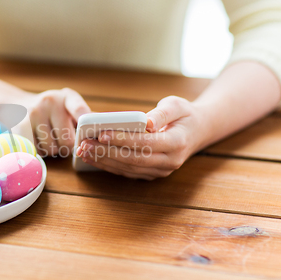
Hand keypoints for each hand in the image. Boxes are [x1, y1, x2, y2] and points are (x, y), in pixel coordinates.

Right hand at [21, 88, 90, 156]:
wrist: (19, 105)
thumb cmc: (52, 110)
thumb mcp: (68, 106)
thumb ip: (84, 117)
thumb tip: (104, 128)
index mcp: (66, 97)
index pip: (78, 108)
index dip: (85, 120)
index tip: (90, 129)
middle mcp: (49, 102)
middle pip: (67, 140)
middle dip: (66, 146)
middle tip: (61, 138)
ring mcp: (33, 114)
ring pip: (52, 149)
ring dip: (52, 150)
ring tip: (47, 137)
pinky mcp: (20, 128)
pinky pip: (37, 151)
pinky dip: (39, 152)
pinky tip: (37, 141)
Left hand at [76, 96, 205, 179]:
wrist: (197, 132)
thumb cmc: (184, 114)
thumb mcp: (177, 105)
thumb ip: (162, 112)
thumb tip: (147, 122)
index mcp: (177, 143)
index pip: (146, 143)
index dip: (123, 139)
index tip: (102, 133)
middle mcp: (170, 161)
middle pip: (133, 159)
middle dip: (106, 151)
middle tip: (84, 143)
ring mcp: (161, 171)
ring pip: (128, 168)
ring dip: (103, 161)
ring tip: (83, 151)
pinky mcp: (151, 174)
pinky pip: (127, 172)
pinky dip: (108, 165)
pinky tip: (92, 157)